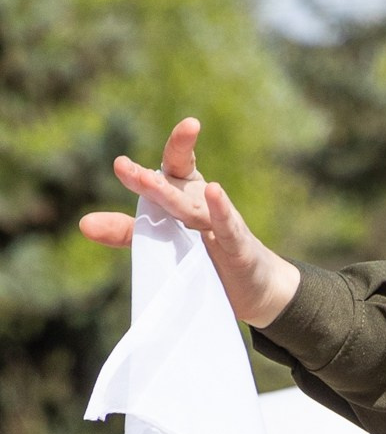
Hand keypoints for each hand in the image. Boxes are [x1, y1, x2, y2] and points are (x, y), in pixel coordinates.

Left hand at [79, 117, 300, 331]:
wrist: (253, 286)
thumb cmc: (206, 255)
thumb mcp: (162, 239)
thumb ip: (126, 230)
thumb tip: (84, 223)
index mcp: (184, 192)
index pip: (173, 163)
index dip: (163, 147)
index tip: (121, 162)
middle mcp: (200, 201)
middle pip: (173, 184)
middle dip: (149, 179)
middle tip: (123, 169)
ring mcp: (218, 223)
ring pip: (190, 209)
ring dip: (169, 196)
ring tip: (148, 181)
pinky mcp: (238, 246)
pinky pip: (227, 226)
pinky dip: (221, 210)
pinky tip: (215, 191)